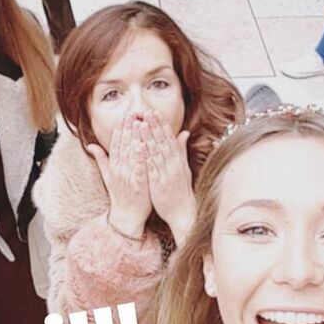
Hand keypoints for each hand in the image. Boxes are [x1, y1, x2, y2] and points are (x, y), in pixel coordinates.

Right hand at [85, 111, 151, 239]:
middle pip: (123, 145)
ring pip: (131, 154)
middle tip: (132, 112)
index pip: (116, 143)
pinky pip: (139, 170)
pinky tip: (143, 146)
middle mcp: (119, 169)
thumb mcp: (108, 176)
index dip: (120, 129)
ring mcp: (128, 177)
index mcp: (114, 166)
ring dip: (134, 138)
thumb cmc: (121, 195)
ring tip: (138, 123)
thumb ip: (101, 159)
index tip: (124, 115)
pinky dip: (140, 158)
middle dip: (127, 128)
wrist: (127, 216)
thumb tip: (90, 145)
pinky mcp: (137, 185)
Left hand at [141, 110, 194, 244]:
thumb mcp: (183, 168)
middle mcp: (173, 164)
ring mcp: (166, 173)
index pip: (169, 138)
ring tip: (141, 124)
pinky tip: (139, 147)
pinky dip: (146, 156)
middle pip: (162, 142)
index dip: (161, 124)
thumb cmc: (181, 190)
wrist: (184, 212)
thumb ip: (181, 150)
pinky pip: (152, 168)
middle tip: (146, 111)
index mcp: (178, 160)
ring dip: (148, 137)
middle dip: (154, 126)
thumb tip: (184, 132)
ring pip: (156, 152)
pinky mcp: (159, 183)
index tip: (154, 111)